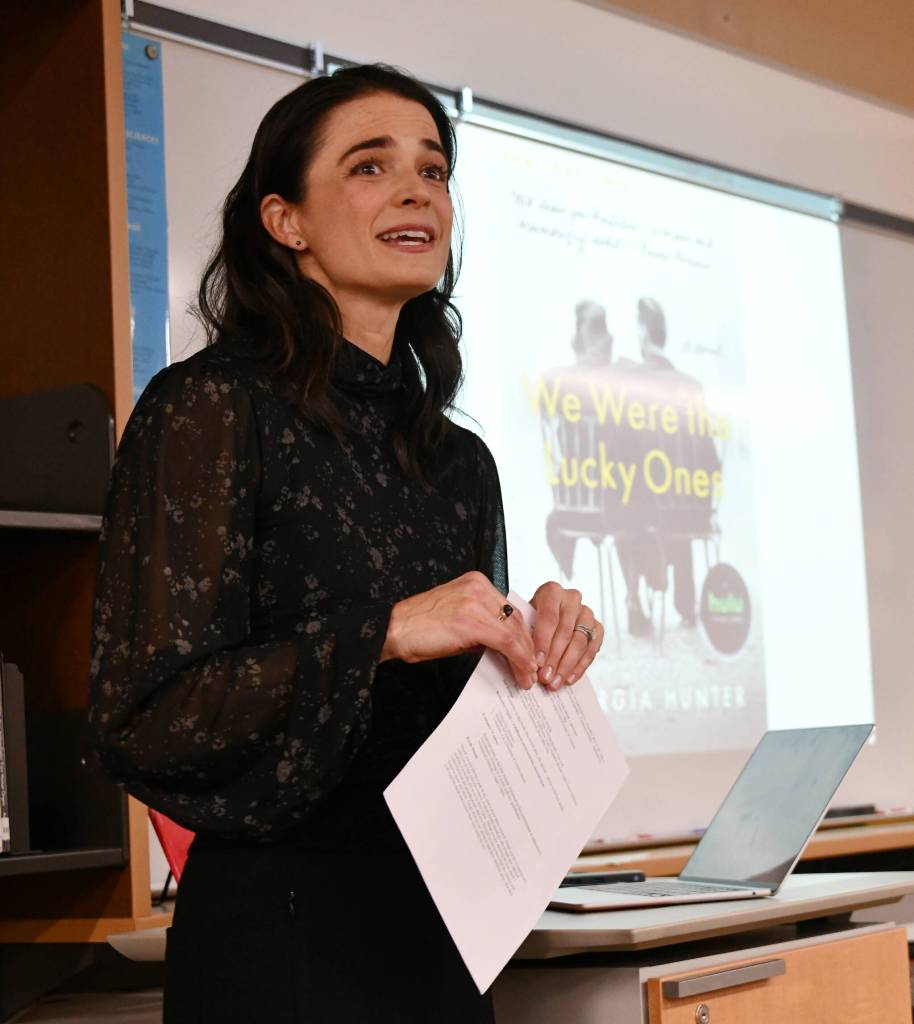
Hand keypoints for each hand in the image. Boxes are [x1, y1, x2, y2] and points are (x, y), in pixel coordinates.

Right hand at [381, 571, 538, 688]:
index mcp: (475, 582)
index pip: (509, 609)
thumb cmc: (420, 627)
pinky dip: (518, 660)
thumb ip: (482, 624)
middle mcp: (478, 587)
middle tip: (531, 669)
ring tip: (527, 676)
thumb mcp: (457, 617)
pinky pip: (507, 642)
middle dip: (526, 647)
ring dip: (525, 657)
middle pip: (515, 619)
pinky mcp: (472, 621)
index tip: (528, 653)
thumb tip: (504, 647)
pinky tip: (520, 673)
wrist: (394, 630)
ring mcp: (476, 602)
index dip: (522, 634)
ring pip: (515, 631)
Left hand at [529, 581, 603, 689]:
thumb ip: (525, 635)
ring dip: (567, 666)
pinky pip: (591, 649)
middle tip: (545, 677)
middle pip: (565, 632)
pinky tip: (569, 679)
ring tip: (555, 682)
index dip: (543, 642)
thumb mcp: (524, 620)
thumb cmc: (533, 617)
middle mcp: (572, 599)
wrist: (548, 614)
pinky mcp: (597, 627)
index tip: (536, 662)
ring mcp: (587, 612)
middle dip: (554, 658)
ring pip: (579, 642)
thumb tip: (523, 660)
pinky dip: (580, 667)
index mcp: (551, 592)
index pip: (549, 618)